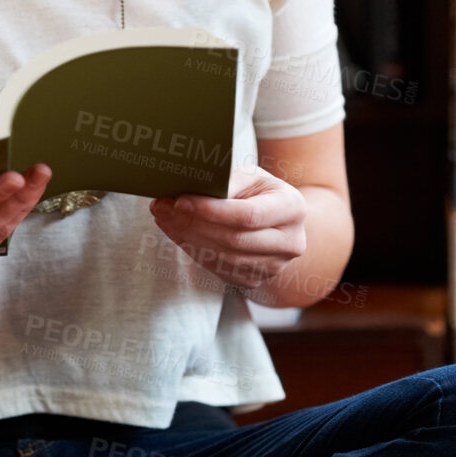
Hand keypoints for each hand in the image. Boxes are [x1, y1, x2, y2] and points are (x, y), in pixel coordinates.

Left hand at [149, 165, 307, 290]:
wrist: (278, 222)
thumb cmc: (260, 192)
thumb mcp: (250, 176)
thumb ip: (226, 182)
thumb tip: (188, 190)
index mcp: (293, 208)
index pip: (248, 215)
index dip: (211, 211)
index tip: (180, 201)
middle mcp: (290, 242)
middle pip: (234, 239)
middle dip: (193, 224)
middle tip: (162, 208)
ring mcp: (274, 266)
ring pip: (223, 257)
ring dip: (188, 238)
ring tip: (164, 218)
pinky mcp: (256, 279)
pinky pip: (219, 268)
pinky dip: (193, 250)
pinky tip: (177, 233)